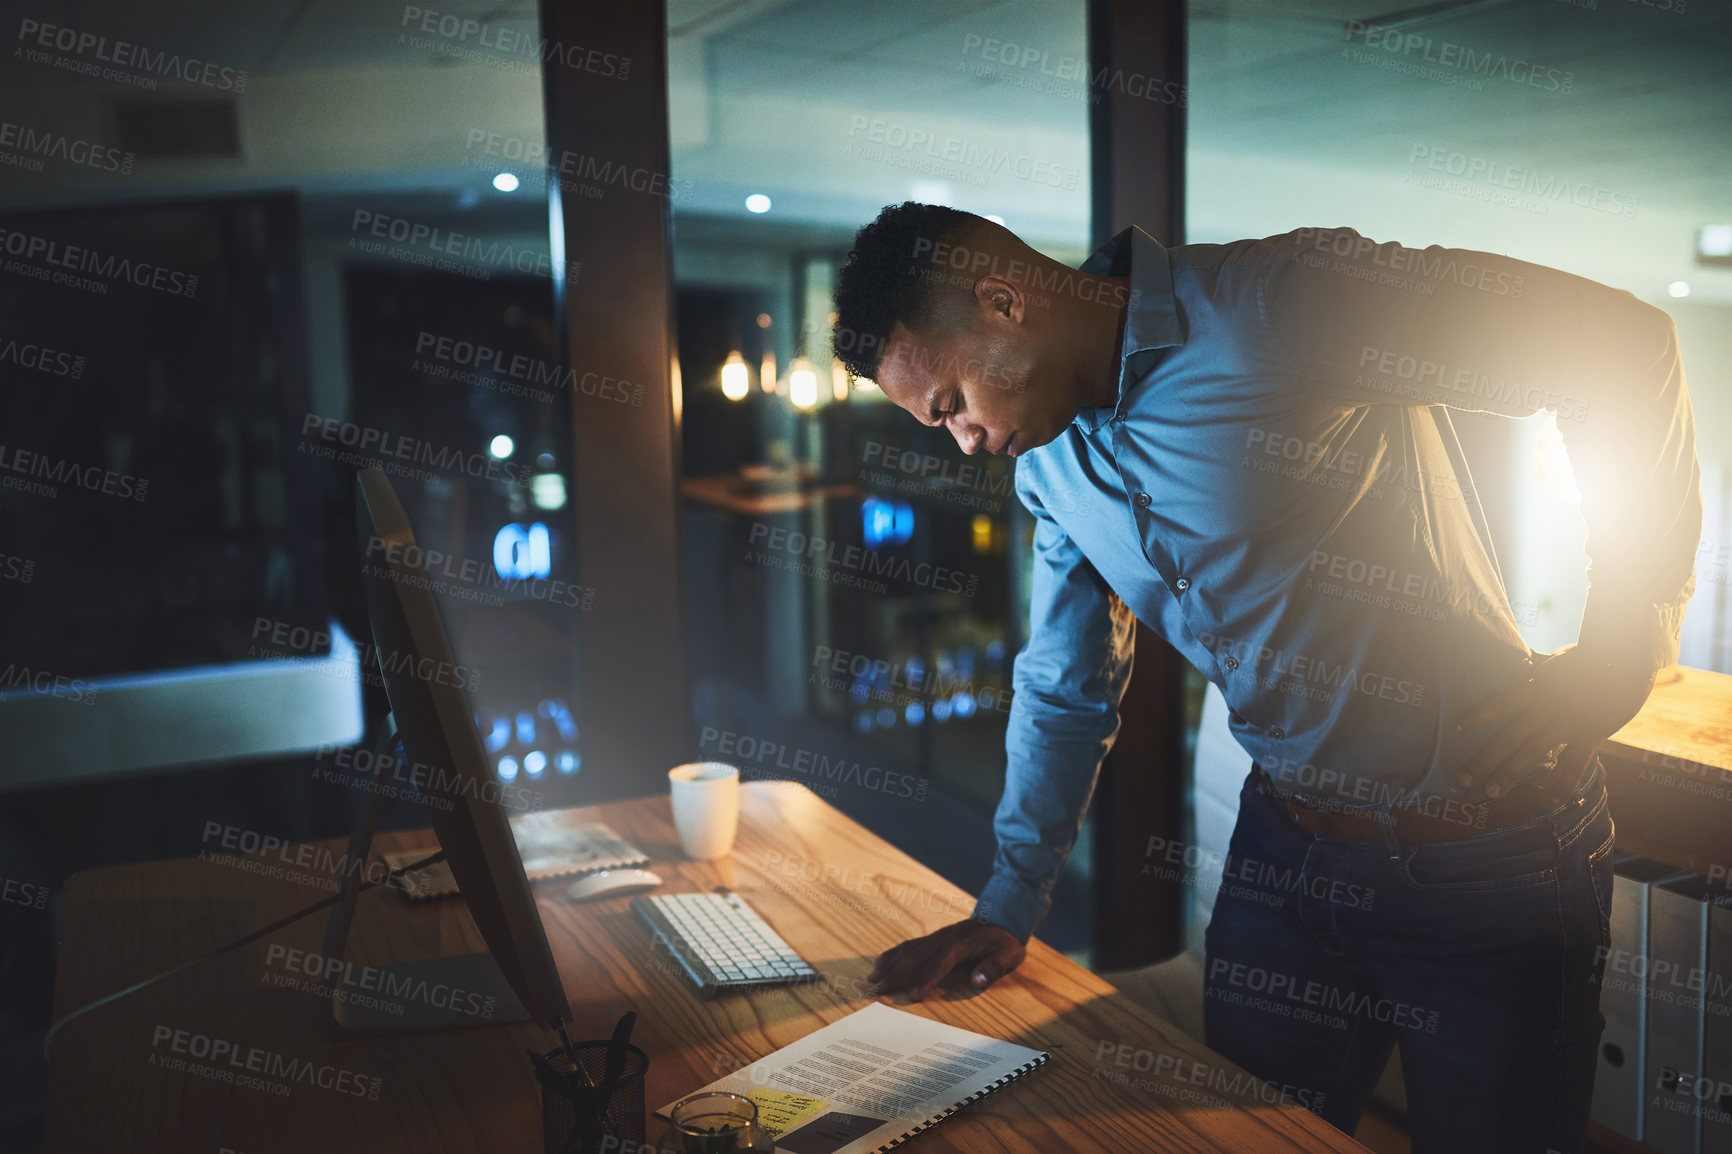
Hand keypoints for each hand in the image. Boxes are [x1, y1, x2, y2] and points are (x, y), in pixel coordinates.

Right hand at [867, 918, 1025, 1000]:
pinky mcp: (934, 938)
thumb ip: (993, 967)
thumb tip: (977, 980)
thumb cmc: (1005, 942)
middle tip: (877, 988)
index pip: (940, 963)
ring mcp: (937, 937)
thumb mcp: (1008, 955)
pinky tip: (882, 961)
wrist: (1002, 918)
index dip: (927, 979)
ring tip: (872, 977)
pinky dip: (894, 953)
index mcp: (961, 945)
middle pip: (916, 957)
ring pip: (909, 950)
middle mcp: (944, 939)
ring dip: (890, 964)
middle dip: (896, 973)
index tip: (914, 995)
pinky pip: (911, 945)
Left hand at [1456, 645, 1655, 799]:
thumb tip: (1523, 653)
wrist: (1628, 656)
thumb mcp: (1557, 657)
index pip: (1500, 703)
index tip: (1455, 726)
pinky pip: (1575, 762)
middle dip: (1484, 759)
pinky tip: (1549, 803)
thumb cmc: (1591, 654)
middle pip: (1509, 736)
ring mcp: (1569, 723)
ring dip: (1511, 773)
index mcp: (1536, 686)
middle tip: (1463, 779)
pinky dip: (1563, 784)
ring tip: (1491, 792)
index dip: (1477, 715)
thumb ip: (1538, 663)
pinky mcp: (1592, 734)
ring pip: (1534, 752)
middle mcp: (1547, 708)